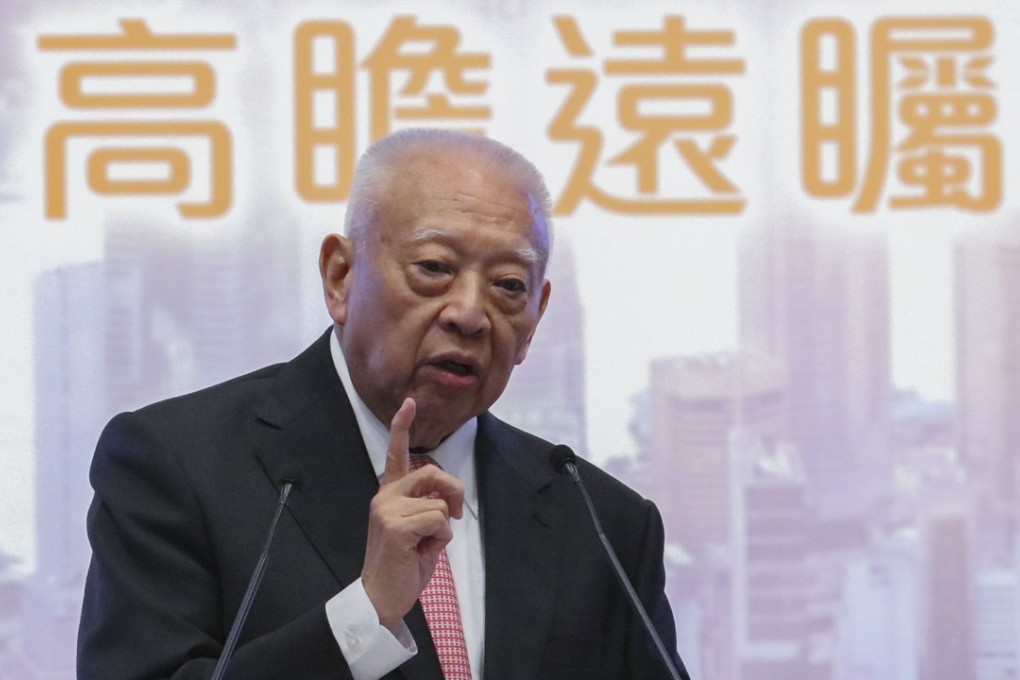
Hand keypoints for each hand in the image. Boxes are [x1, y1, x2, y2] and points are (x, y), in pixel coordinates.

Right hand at [361, 398, 464, 627]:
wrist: (381, 596)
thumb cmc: (403, 563)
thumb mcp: (418, 528)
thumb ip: (426, 504)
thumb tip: (447, 498)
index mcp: (389, 494)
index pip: (396, 453)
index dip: (402, 426)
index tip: (409, 402)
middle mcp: (385, 496)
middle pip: (433, 473)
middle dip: (454, 492)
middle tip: (454, 516)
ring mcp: (387, 509)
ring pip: (439, 503)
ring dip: (443, 527)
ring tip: (425, 545)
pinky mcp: (395, 526)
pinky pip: (438, 521)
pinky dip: (440, 540)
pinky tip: (421, 552)